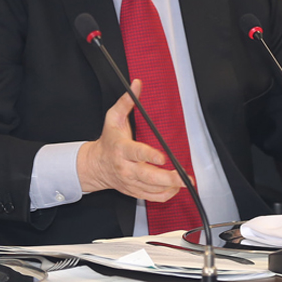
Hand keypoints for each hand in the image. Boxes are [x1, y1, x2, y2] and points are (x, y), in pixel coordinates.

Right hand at [76, 80, 184, 201]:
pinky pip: (151, 197)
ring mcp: (130, 181)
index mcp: (122, 150)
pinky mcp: (134, 190)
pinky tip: (175, 188)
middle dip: (168, 178)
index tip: (162, 157)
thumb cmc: (108, 141)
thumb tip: (136, 85)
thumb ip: (126, 101)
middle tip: (183, 177)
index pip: (137, 153)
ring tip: (186, 182)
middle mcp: (126, 167)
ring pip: (152, 189)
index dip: (149, 156)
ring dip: (171, 187)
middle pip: (148, 176)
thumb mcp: (113, 117)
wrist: (96, 165)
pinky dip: (165, 195)